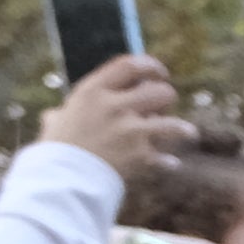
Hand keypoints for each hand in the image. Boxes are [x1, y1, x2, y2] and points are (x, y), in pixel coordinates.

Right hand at [37, 54, 190, 181]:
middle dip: (165, 99)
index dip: (150, 66)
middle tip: (160, 109)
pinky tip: (170, 163)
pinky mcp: (141, 156)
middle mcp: (115, 106)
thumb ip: (68, 113)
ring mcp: (131, 131)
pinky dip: (169, 162)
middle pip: (160, 91)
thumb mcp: (58, 120)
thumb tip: (60, 114)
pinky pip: (168, 157)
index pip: (130, 65)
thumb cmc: (58, 149)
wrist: (62, 178)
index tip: (158, 72)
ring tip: (185, 133)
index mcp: (93, 91)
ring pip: (174, 123)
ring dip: (181, 129)